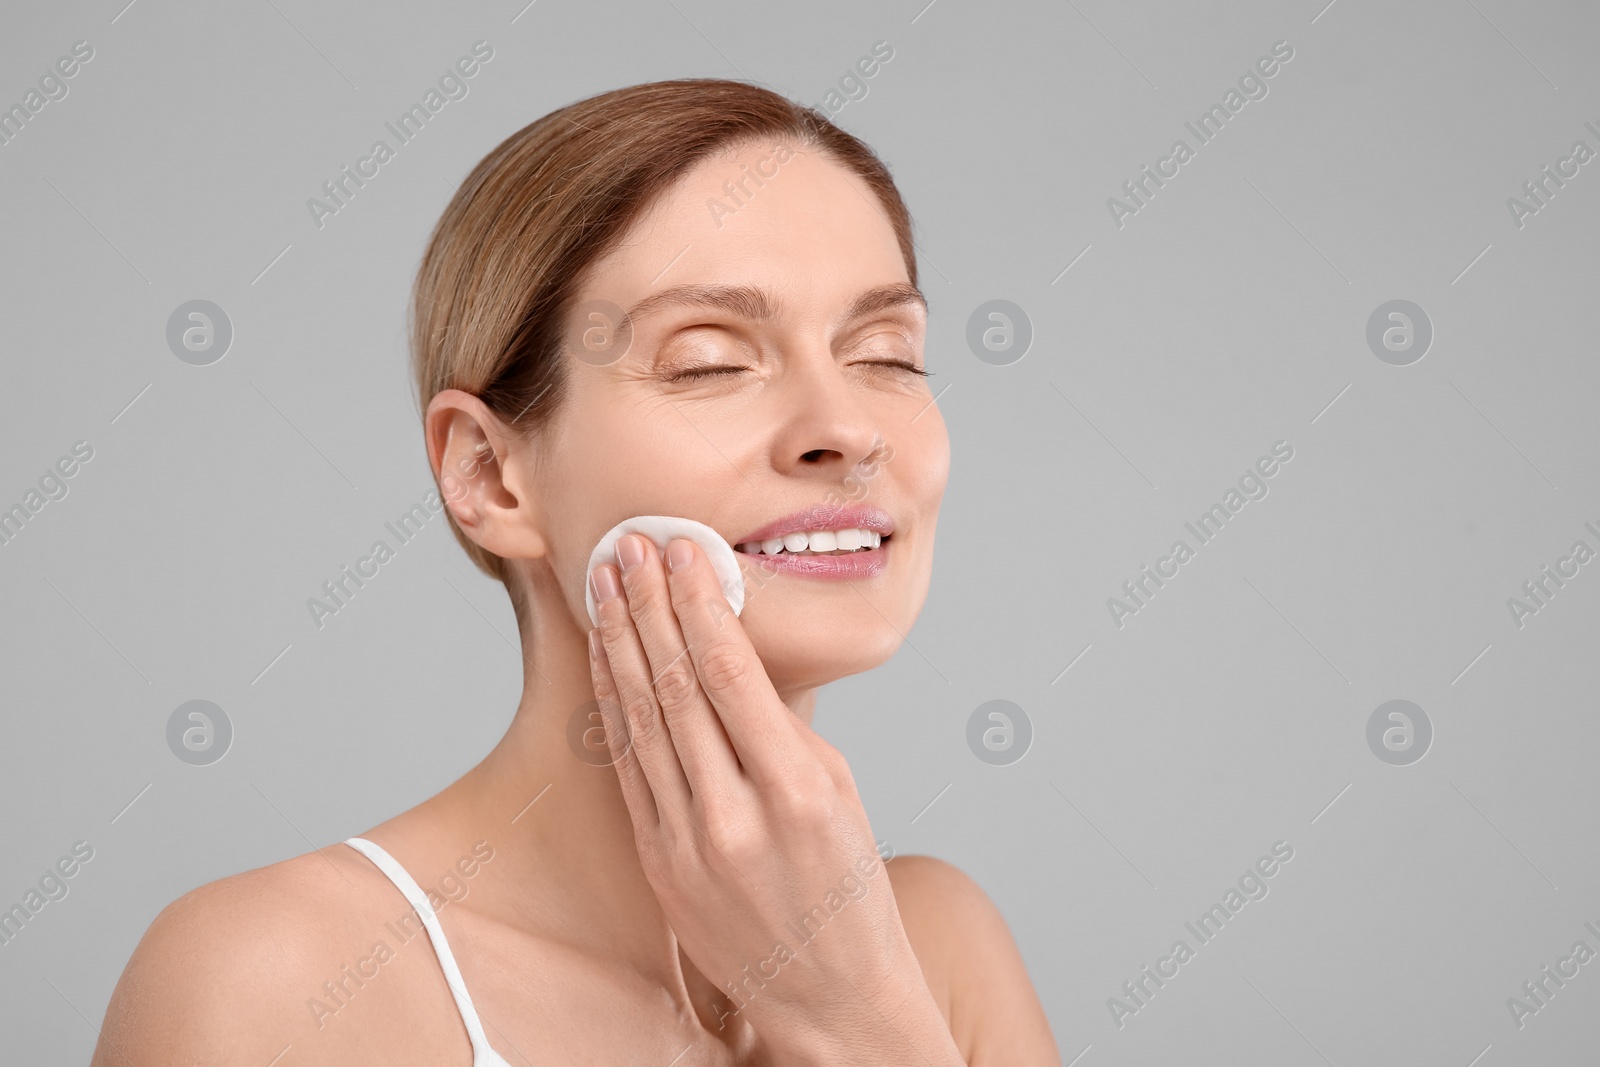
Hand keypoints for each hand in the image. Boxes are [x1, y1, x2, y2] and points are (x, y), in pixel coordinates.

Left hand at [586, 534, 952, 1058]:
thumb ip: (783, 725)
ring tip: (606, 582)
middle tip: (627, 545)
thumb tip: (730, 649)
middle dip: (648, 605)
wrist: (829, 993)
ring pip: (641, 719)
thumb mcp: (842, 792)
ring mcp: (688, 843)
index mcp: (797, 789)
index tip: (680, 549)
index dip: (697, 602)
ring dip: (620, 642)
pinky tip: (606, 656)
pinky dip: (613, 704)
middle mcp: (736, 815)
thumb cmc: (847, 886)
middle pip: (675, 685)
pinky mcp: (658, 864)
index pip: (730, 671)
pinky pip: (628, 767)